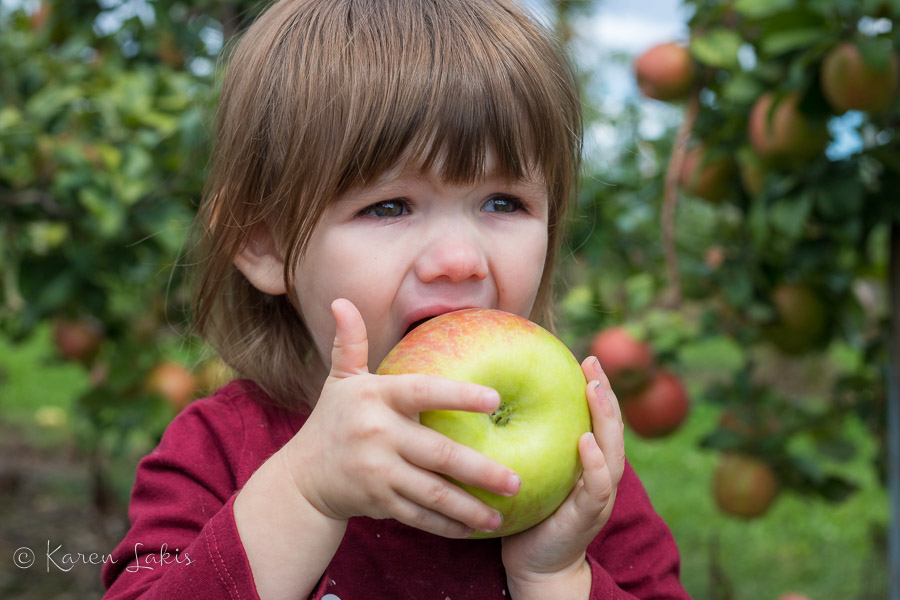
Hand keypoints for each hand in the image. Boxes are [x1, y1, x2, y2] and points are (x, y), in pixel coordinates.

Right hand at [281, 298, 521, 537]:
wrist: (302, 479)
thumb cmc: (333, 421)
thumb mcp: (339, 381)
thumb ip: (349, 343)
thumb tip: (342, 301)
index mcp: (376, 398)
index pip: (422, 392)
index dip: (458, 395)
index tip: (495, 399)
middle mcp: (378, 435)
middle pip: (438, 453)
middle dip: (480, 469)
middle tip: (516, 480)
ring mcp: (378, 472)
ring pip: (433, 493)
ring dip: (470, 506)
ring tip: (502, 515)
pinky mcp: (379, 502)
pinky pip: (420, 516)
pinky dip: (448, 525)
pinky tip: (475, 529)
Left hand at [501, 356, 625, 596]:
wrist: (536, 566)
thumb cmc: (528, 515)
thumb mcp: (529, 471)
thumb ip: (524, 443)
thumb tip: (494, 402)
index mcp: (587, 463)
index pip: (597, 419)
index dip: (595, 389)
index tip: (584, 358)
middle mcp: (600, 475)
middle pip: (612, 426)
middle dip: (606, 392)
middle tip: (592, 361)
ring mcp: (598, 495)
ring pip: (613, 450)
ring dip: (605, 417)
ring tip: (593, 388)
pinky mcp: (588, 515)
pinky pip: (598, 486)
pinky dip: (594, 463)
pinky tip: (584, 441)